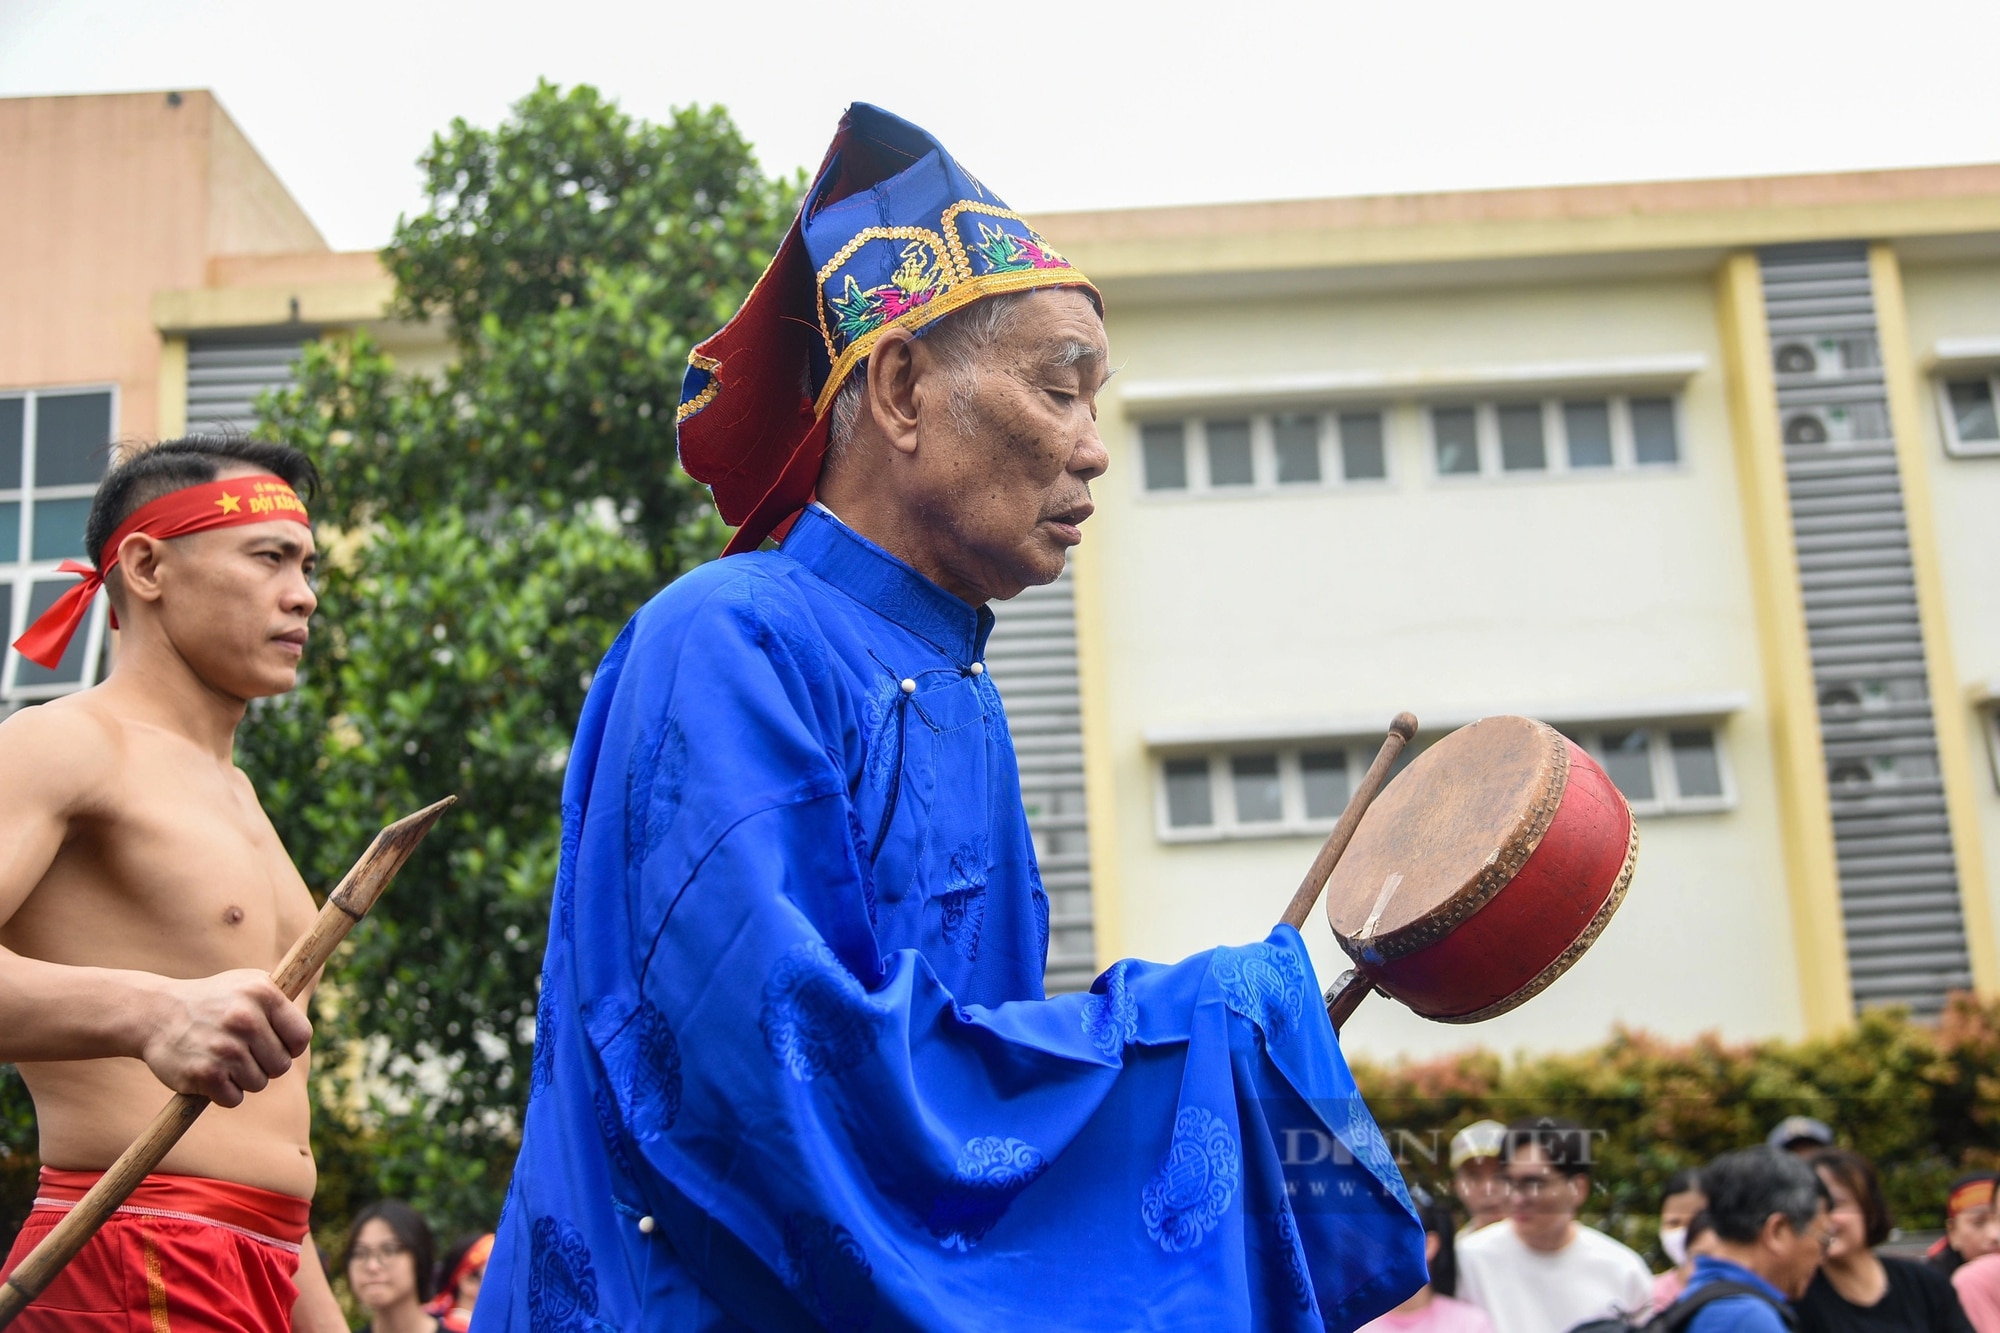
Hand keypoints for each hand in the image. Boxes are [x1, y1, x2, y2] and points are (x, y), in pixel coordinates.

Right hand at [137, 970, 311, 1106]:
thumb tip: (310, 1029)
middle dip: (265, 1065)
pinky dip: (224, 1093)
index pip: (301, 1038)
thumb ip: (282, 1001)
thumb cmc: (212, 1001)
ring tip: (223, 1058)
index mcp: (263, 994)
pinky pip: (234, 1099)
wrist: (156, 1014)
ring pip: (258, 1084)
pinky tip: (209, 1072)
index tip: (277, 1045)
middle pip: (281, 1066)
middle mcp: (245, 1019)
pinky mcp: (205, 1074)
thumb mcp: (249, 984)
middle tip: (242, 1052)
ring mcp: (225, 1048)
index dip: (291, 1047)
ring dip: (243, 1078)